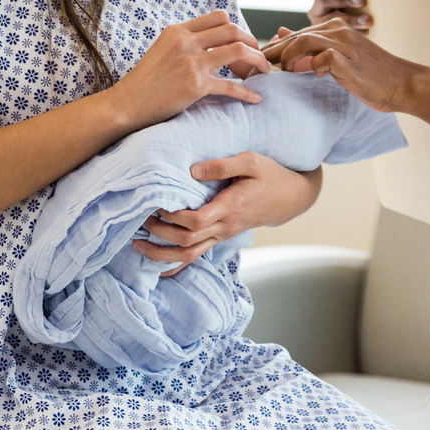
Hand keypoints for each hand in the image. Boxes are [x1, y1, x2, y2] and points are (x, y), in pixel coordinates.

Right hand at [109, 11, 266, 127]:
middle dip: (252, 41)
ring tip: (264, 70)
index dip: (236, 27)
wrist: (127, 103)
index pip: (218, 17)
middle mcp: (186, 42)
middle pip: (232, 29)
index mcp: (178, 30)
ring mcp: (192, 62)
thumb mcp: (162, 49)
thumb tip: (211, 43)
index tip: (243, 41)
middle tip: (259, 55)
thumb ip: (185, 42)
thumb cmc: (145, 81)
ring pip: (238, 50)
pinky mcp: (196, 85)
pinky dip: (248, 92)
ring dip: (257, 60)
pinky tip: (256, 98)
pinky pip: (231, 86)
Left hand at [132, 152, 321, 274]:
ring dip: (163, 254)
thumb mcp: (251, 161)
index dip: (173, 215)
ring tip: (138, 246)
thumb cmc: (270, 175)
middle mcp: (225, 227)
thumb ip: (222, 165)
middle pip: (187, 240)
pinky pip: (198, 256)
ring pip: (190, 255)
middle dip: (160, 233)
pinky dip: (177, 264)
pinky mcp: (221, 237)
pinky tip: (158, 268)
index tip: (157, 201)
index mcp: (231, 207)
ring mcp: (223, 235)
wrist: (291, 197)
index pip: (196, 220)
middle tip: (141, 218)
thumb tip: (192, 171)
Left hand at [275, 17, 419, 113]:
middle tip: (260, 69)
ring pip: (303, 42)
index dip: (275, 49)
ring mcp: (344, 44)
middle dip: (273, 53)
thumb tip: (281, 33)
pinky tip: (315, 75)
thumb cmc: (371, 74)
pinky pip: (322, 58)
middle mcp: (337, 30)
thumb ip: (313, 45)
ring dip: (287, 58)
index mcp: (334, 27)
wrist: (402, 83)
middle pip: (295, 37)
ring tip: (283, 72)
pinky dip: (313, 67)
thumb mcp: (339, 56)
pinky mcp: (349, 60)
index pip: (295, 35)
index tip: (262, 64)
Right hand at [308, 0, 371, 30]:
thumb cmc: (355, 5)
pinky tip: (366, 32)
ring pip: (330, 19)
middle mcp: (318, 4)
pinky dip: (354, 32)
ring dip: (351, 19)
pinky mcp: (326, 36)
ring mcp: (319, 21)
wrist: (350, 34)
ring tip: (367, 20)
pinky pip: (337, 34)